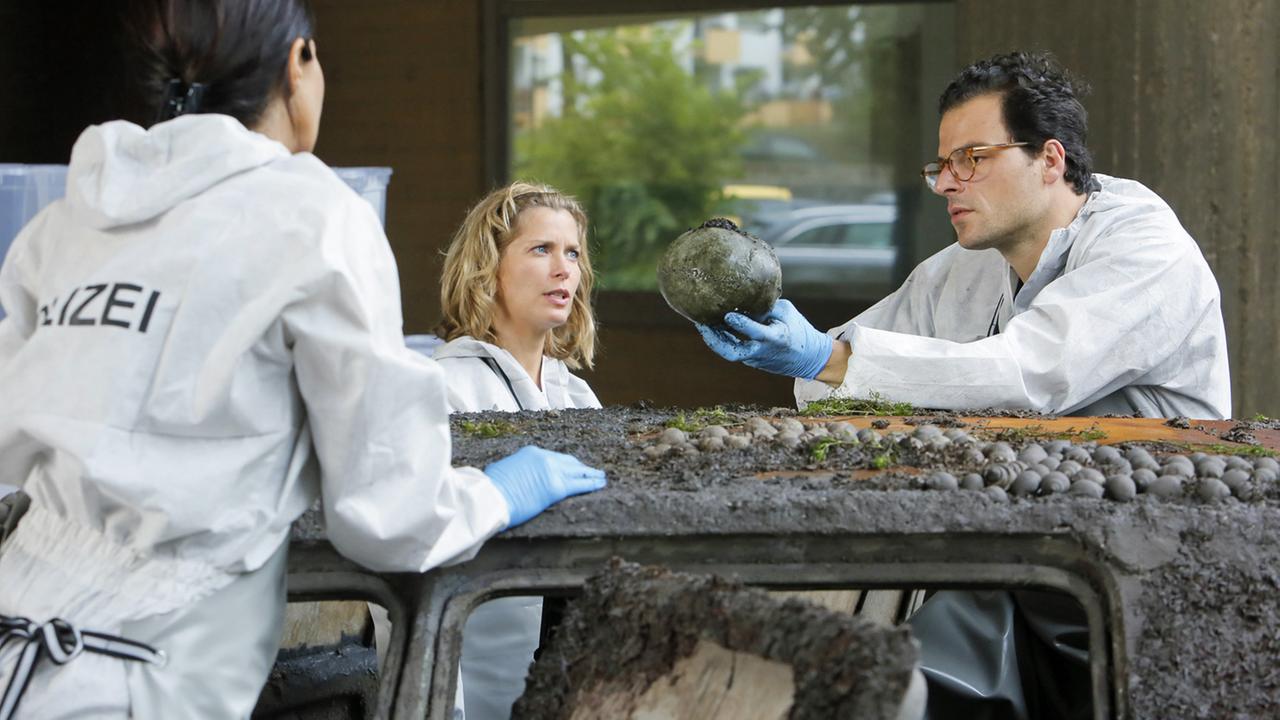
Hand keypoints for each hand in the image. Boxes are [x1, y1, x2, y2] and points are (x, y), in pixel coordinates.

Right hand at [484, 446, 606, 528]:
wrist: (490, 496)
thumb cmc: (491, 487)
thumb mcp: (504, 470)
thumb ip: (517, 470)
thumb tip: (517, 476)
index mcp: (532, 453)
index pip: (555, 458)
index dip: (566, 464)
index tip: (572, 467)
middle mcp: (544, 458)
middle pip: (570, 462)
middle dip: (581, 467)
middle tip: (591, 471)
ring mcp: (552, 471)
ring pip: (578, 472)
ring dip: (591, 474)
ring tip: (601, 477)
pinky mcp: (556, 488)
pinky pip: (580, 485)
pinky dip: (592, 484)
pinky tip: (600, 485)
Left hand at [696, 299, 833, 379]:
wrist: (809, 358)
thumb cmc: (799, 330)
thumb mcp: (787, 312)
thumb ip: (766, 306)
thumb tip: (744, 295)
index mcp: (776, 338)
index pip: (756, 332)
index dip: (741, 325)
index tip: (727, 315)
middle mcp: (763, 351)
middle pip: (733, 352)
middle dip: (715, 340)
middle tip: (702, 324)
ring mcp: (756, 359)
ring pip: (730, 352)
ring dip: (714, 339)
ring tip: (702, 323)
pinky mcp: (752, 361)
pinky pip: (734, 350)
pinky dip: (722, 340)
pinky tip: (713, 328)